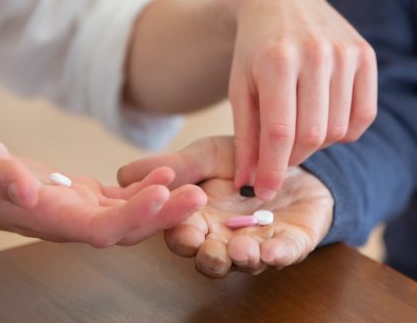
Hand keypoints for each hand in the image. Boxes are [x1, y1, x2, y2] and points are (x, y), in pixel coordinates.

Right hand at [0, 131, 205, 246]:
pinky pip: (121, 199)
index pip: (100, 228)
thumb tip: (28, 189)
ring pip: (129, 215)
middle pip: (126, 228)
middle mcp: (70, 221)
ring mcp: (79, 211)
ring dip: (163, 204)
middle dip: (164, 214)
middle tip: (200, 195)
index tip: (163, 194)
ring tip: (196, 186)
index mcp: (48, 218)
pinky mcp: (83, 197)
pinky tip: (167, 173)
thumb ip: (1, 177)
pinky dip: (145, 189)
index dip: (133, 215)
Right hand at [118, 136, 333, 277]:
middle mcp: (225, 238)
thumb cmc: (244, 158)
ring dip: (241, 260)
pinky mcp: (290, 242)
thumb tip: (124, 174)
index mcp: (199, 220)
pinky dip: (279, 255)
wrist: (293, 154)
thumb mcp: (207, 155)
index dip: (180, 235)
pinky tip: (272, 250)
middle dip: (209, 257)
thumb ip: (175, 166)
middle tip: (209, 247)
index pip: (182, 236)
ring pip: (245, 263)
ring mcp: (258, 244)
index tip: (183, 227)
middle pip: (210, 259)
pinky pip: (285, 254)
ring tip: (241, 250)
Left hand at [227, 0, 376, 200]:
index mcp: (277, 60)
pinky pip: (364, 115)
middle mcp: (316, 53)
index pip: (280, 132)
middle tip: (281, 156)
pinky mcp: (365, 54)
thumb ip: (245, 138)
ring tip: (300, 130)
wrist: (279, 2)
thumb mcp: (240, 90)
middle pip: (313, 134)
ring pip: (339, 129)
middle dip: (294, 157)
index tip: (264, 191)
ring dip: (318, 143)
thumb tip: (250, 185)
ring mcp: (345, 52)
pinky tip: (325, 120)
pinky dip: (346, 131)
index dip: (273, 169)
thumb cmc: (254, 51)